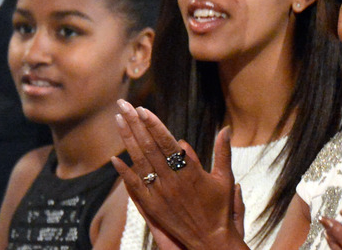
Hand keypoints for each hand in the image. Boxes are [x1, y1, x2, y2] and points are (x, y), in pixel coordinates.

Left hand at [110, 100, 246, 249]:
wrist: (210, 241)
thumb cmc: (220, 208)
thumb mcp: (225, 178)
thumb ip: (223, 151)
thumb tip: (226, 128)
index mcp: (190, 171)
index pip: (167, 142)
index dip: (153, 125)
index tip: (142, 109)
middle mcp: (172, 180)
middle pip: (149, 147)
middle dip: (135, 124)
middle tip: (123, 105)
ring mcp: (160, 194)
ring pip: (140, 163)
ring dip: (127, 140)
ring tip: (118, 121)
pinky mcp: (153, 207)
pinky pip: (136, 187)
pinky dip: (125, 173)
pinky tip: (115, 159)